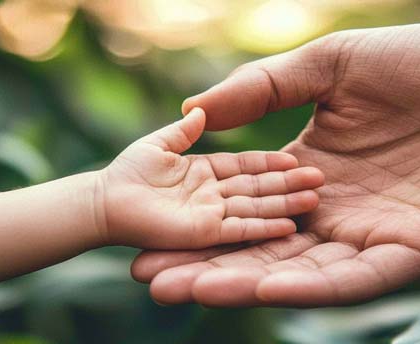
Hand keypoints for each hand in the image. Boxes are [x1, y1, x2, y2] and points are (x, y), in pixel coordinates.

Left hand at [98, 108, 324, 248]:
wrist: (98, 206)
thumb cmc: (123, 174)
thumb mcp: (158, 145)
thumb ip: (184, 131)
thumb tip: (200, 111)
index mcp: (208, 172)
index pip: (249, 165)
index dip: (274, 163)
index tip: (301, 158)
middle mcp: (215, 196)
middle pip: (258, 189)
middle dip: (289, 186)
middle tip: (321, 180)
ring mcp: (210, 216)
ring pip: (254, 209)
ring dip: (284, 206)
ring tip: (315, 198)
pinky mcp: (201, 235)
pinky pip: (236, 233)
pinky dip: (262, 230)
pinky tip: (288, 226)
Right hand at [130, 22, 419, 305]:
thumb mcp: (336, 63)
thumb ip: (266, 88)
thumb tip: (193, 110)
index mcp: (320, 167)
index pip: (248, 203)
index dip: (200, 217)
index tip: (141, 228)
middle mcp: (342, 211)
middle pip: (263, 247)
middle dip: (206, 263)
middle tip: (145, 274)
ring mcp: (377, 235)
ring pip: (299, 271)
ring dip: (243, 283)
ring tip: (183, 289)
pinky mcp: (416, 253)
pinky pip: (353, 279)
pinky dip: (305, 288)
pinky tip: (259, 289)